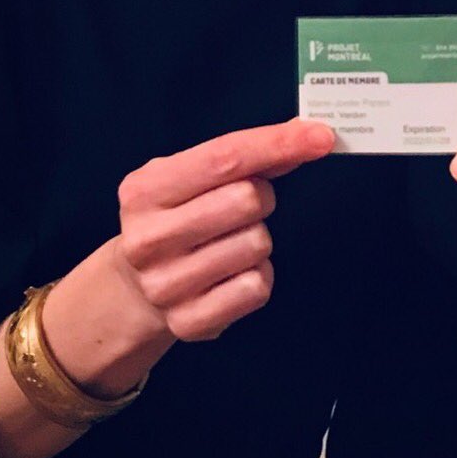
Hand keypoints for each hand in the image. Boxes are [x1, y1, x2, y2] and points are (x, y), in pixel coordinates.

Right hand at [114, 117, 334, 343]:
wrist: (136, 288)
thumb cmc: (173, 220)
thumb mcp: (187, 178)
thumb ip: (242, 157)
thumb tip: (304, 136)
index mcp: (144, 192)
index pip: (224, 157)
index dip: (277, 143)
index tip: (320, 136)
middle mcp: (148, 239)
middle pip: (247, 199)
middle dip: (259, 198)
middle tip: (240, 208)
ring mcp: (167, 285)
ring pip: (258, 244)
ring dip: (257, 239)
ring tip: (228, 243)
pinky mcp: (190, 322)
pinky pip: (257, 286)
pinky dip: (257, 276)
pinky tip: (231, 274)